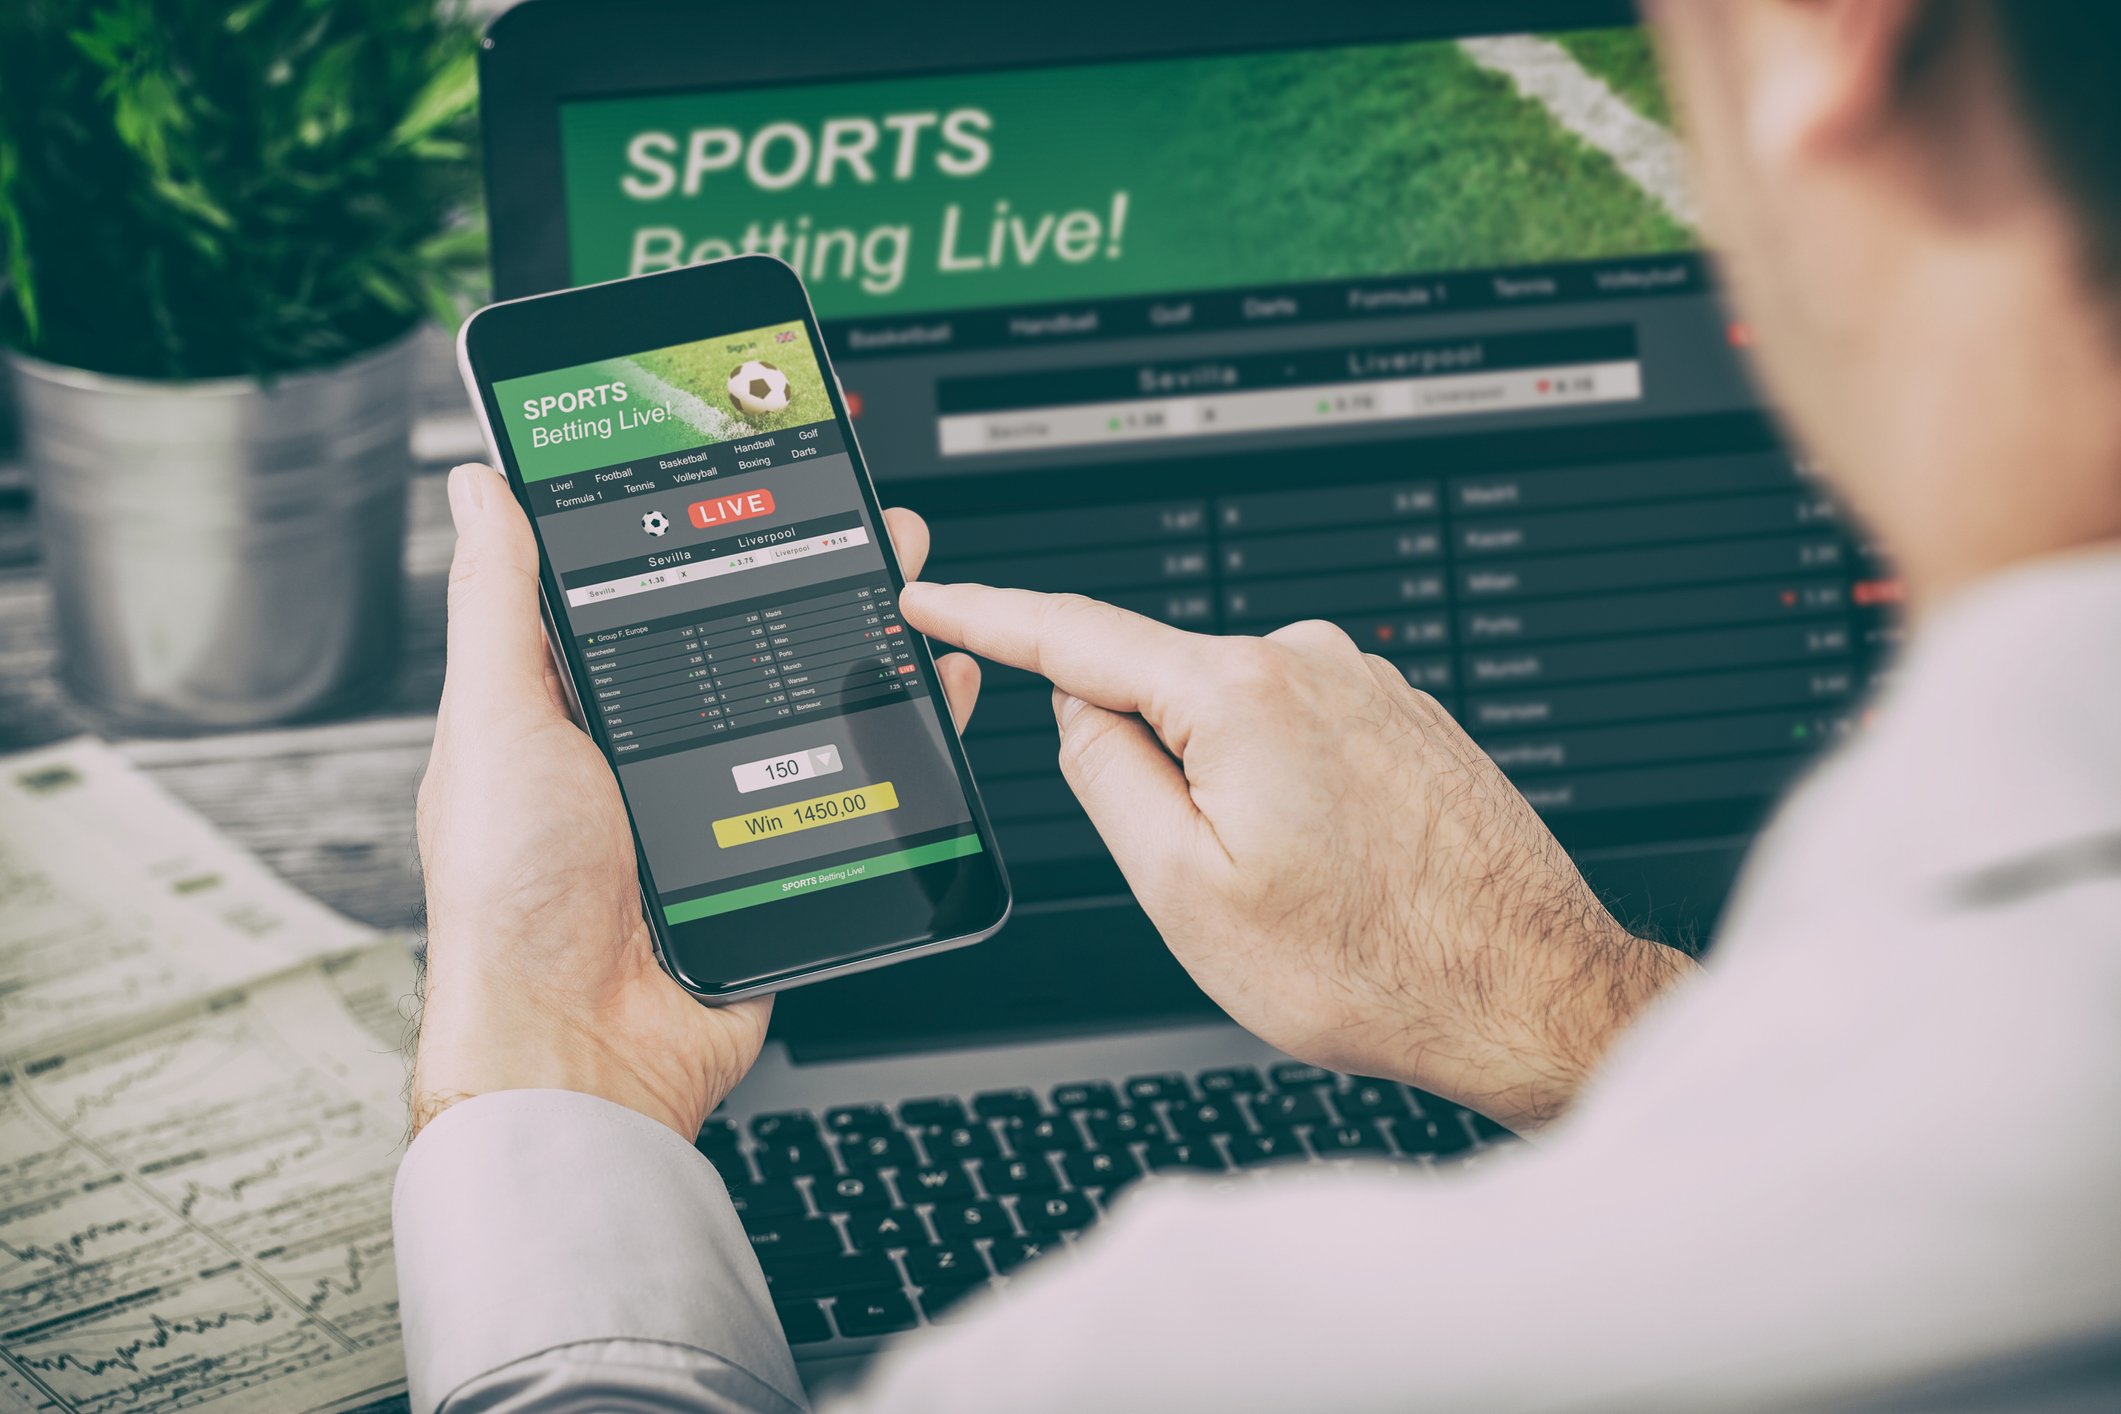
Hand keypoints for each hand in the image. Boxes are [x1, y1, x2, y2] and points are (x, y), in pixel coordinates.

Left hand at [411, 465, 980, 1139]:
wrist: (585, 1049)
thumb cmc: (511, 902)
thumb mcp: (496, 725)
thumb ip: (500, 605)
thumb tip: (483, 487)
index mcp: (572, 697)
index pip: (640, 574)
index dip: (692, 508)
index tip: (742, 445)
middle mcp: (648, 737)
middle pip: (740, 620)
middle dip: (804, 554)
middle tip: (851, 499)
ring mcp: (716, 790)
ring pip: (805, 686)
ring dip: (861, 624)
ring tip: (902, 569)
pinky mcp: (773, 842)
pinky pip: (847, 771)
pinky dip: (896, 724)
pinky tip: (926, 685)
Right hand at [901, 586, 1694, 1129]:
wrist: (1523, 992)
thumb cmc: (1371, 965)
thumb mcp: (1182, 891)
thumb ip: (1105, 776)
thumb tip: (1078, 709)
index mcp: (1243, 693)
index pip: (1076, 635)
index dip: (989, 617)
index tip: (930, 594)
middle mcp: (1311, 662)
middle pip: (1161, 693)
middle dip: (1155, 774)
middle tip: (1220, 883)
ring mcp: (1366, 685)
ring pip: (1232, 726)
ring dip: (1231, 796)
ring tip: (1302, 891)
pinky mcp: (1402, 717)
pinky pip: (1296, 740)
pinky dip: (1289, 798)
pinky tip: (1338, 871)